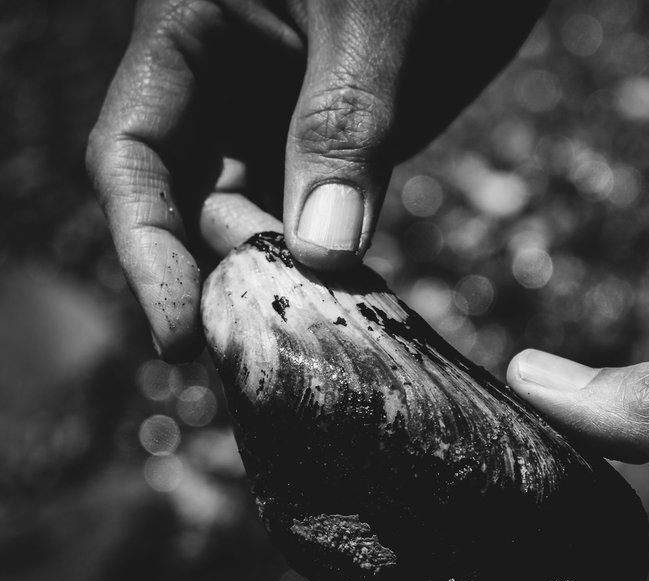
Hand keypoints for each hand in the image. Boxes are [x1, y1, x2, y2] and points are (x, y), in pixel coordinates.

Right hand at [87, 0, 547, 359]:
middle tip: (275, 336)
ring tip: (319, 332)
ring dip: (283, 276)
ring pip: (261, 218)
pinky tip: (354, 300)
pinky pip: (323, 212)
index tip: (180, 333)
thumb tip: (323, 251)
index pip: (134, 156)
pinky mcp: (344, 141)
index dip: (147, 250)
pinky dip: (333, 259)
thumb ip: (344, 124)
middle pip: (192, 203)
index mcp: (191, 34)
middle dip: (224, 272)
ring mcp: (284, 117)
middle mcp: (225, 86)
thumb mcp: (370, 18)